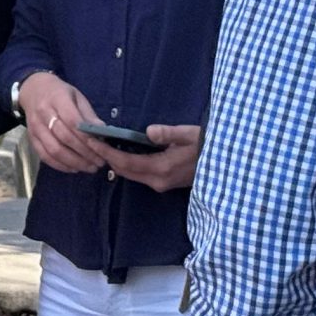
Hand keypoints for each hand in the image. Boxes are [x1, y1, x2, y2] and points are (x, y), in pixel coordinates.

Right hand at [17, 70, 101, 174]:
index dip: (87, 137)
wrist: (33, 90)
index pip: (72, 121)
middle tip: (99, 162)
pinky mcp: (31, 138)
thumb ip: (88, 115)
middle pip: (64, 138)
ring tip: (89, 167)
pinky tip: (74, 168)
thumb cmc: (59, 93)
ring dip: (74, 162)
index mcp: (57, 99)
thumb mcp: (77, 97)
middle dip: (84, 153)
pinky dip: (60, 165)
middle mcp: (43, 114)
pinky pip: (45, 156)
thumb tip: (103, 133)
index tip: (101, 148)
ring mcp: (35, 128)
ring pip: (54, 149)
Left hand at [86, 122, 201, 193]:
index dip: (107, 152)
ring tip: (101, 144)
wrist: (225, 163)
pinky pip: (139, 174)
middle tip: (90, 140)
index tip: (91, 140)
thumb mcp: (190, 134)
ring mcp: (161, 184)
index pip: (126, 162)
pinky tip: (121, 152)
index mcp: (162, 168)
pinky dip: (127, 164)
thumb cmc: (207, 145)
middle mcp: (158, 180)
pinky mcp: (164, 183)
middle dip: (106, 156)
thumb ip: (169, 133)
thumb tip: (149, 132)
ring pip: (131, 174)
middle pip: (124, 171)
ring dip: (115, 161)